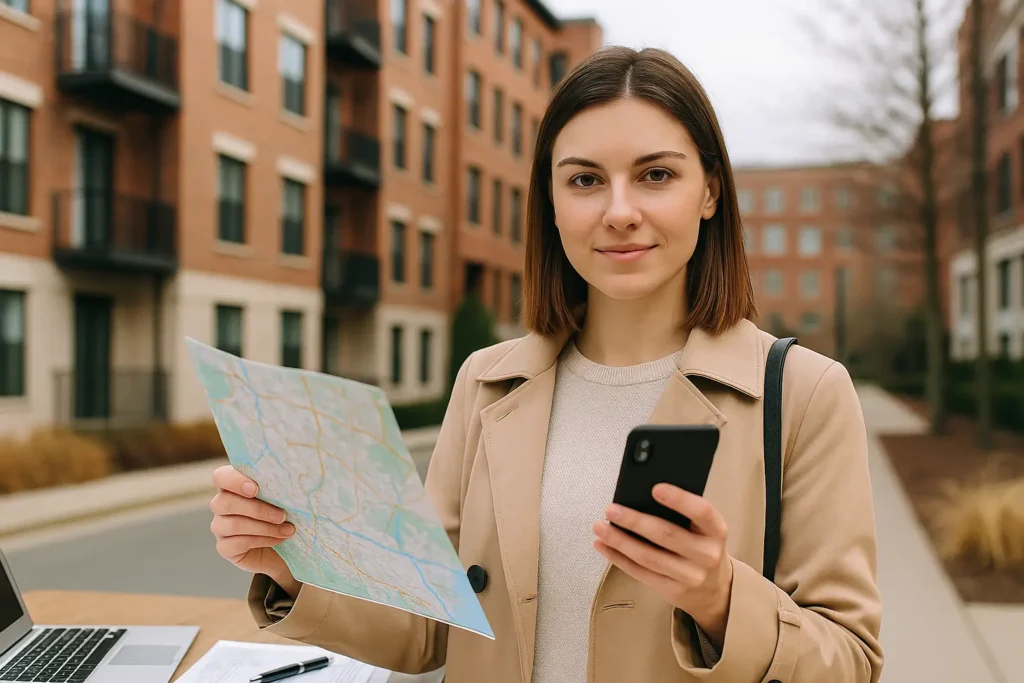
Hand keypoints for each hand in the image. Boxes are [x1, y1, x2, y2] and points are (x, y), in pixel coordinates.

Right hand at [209, 466, 301, 597]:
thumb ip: (279, 487)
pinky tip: (279, 539)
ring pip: (234, 524)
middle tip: (283, 515)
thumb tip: (291, 478)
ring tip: (288, 529)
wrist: (282, 548)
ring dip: (265, 527)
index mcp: (233, 486)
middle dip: (257, 509)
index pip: (221, 476)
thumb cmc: (283, 516)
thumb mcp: (282, 498)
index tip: (256, 489)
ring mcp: (220, 527)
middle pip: (225, 502)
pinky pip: (238, 543)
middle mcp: (221, 505)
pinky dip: (262, 540)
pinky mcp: (224, 547)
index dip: (234, 481)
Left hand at [593, 484, 732, 647]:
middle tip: (611, 509)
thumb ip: (682, 513)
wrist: (714, 589)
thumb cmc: (701, 546)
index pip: (701, 511)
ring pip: (648, 557)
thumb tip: (642, 492)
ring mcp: (690, 576)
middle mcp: (707, 555)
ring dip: (620, 541)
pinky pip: (640, 573)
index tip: (655, 488)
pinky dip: (618, 558)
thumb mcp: (703, 529)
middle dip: (635, 521)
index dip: (679, 499)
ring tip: (600, 527)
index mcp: (716, 531)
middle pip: (667, 535)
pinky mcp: (673, 591)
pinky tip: (603, 545)